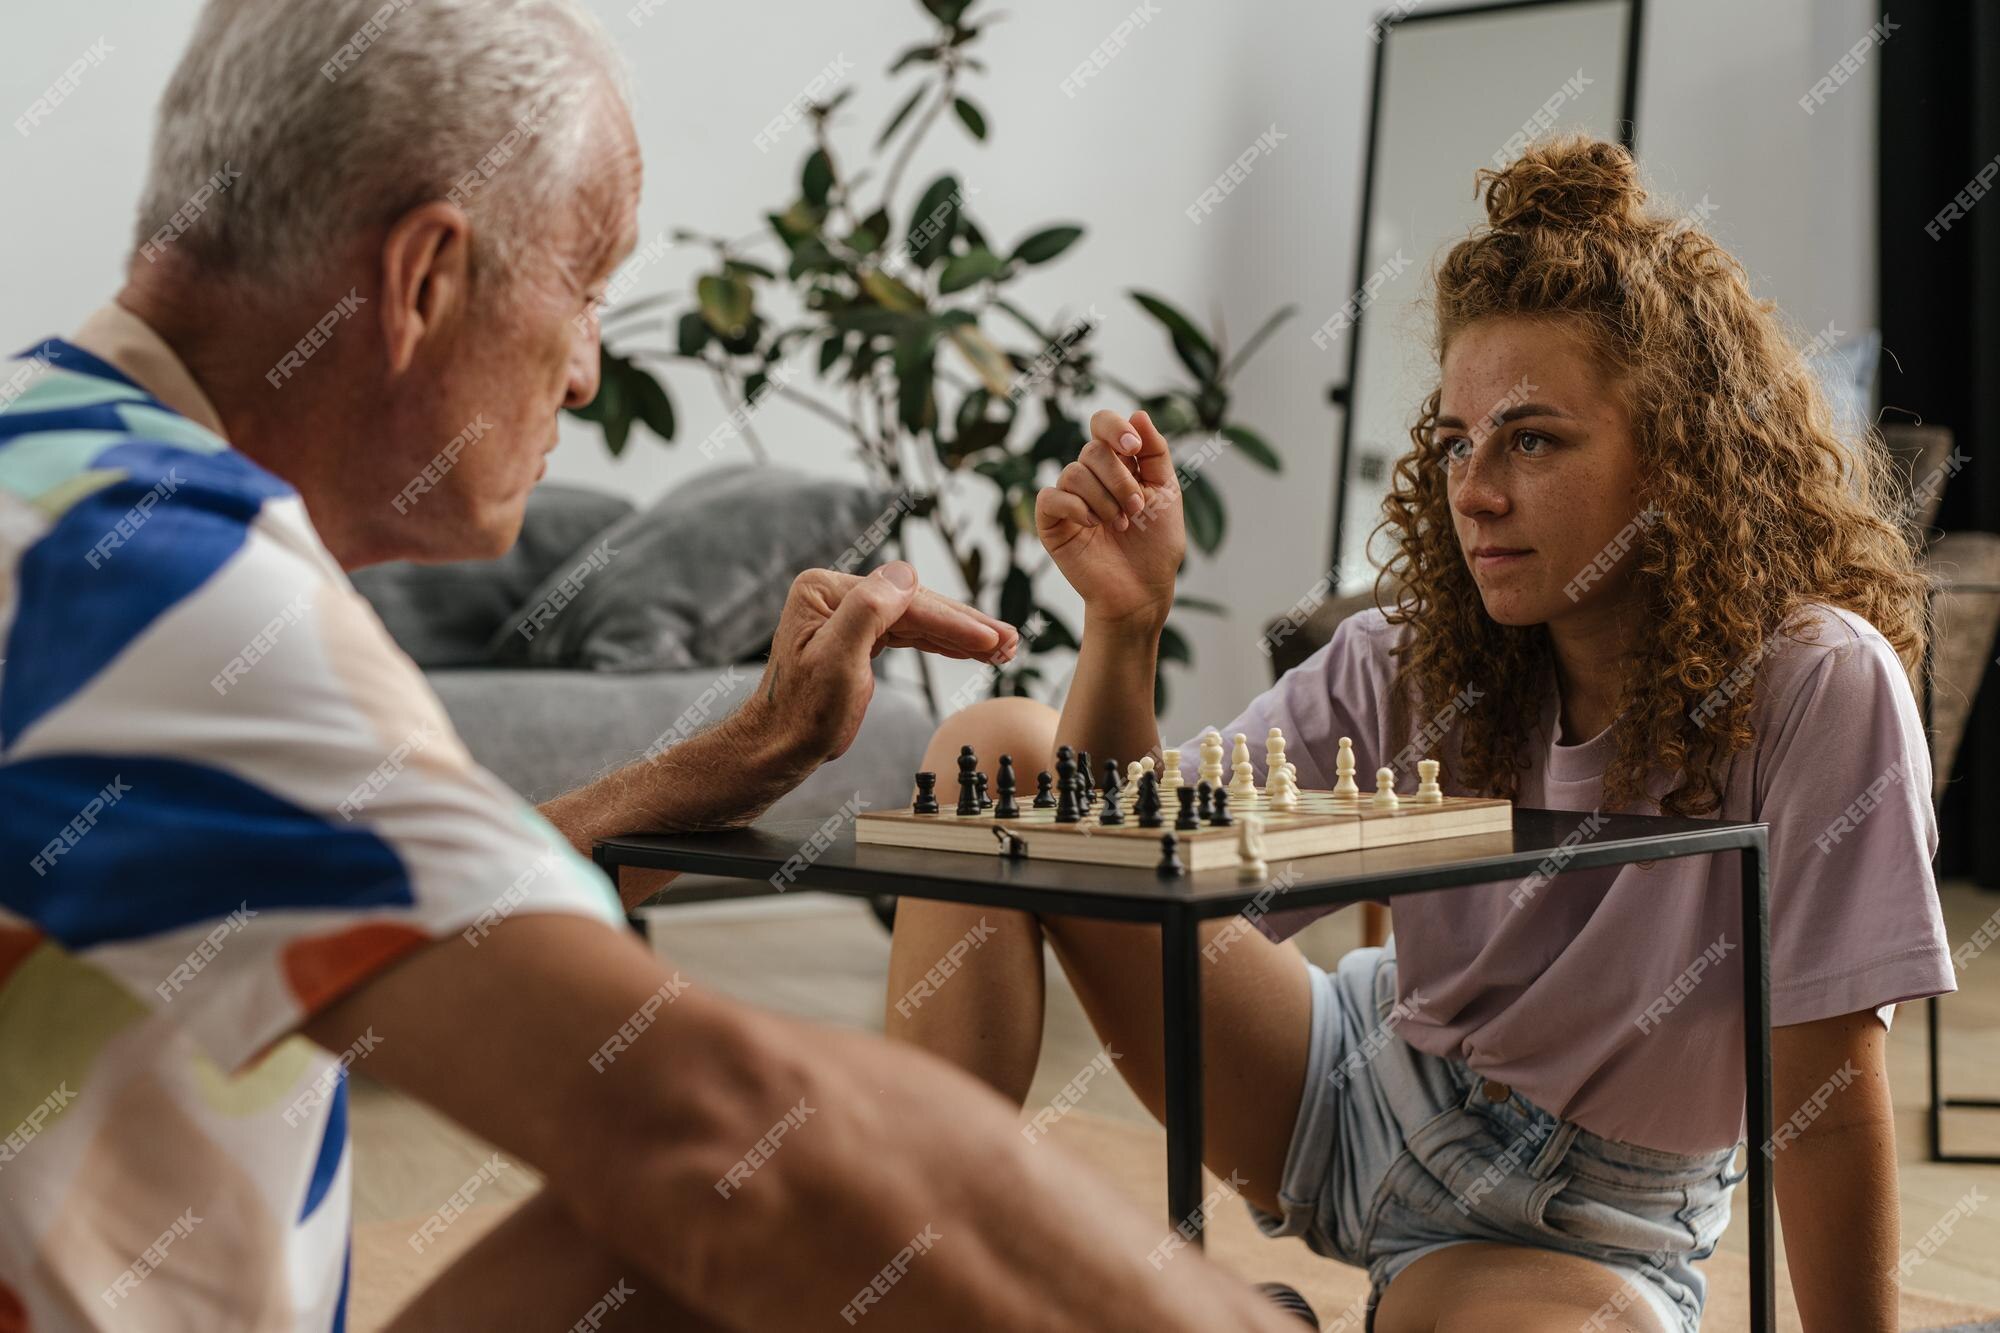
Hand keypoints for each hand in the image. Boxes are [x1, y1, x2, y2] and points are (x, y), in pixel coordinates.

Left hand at [745, 563, 1018, 766]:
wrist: (781, 745)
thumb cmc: (802, 711)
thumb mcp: (837, 661)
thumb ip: (869, 611)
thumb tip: (906, 573)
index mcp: (826, 589)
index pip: (904, 601)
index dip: (951, 621)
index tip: (991, 639)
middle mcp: (837, 594)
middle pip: (917, 605)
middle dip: (966, 626)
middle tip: (1010, 642)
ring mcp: (849, 613)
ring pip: (919, 619)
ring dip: (962, 634)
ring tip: (1004, 648)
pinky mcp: (859, 635)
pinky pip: (910, 633)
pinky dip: (943, 642)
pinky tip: (973, 649)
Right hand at [1035, 409, 1182, 627]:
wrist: (1142, 591)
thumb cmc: (1156, 546)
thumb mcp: (1166, 492)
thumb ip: (1155, 452)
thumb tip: (1138, 412)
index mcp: (1117, 465)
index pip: (1102, 424)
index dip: (1114, 428)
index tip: (1132, 447)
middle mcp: (1090, 477)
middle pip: (1092, 449)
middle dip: (1120, 479)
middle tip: (1136, 509)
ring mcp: (1069, 499)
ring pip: (1074, 473)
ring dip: (1104, 500)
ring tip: (1120, 525)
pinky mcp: (1051, 523)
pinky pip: (1051, 497)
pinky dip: (1076, 508)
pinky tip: (1093, 526)